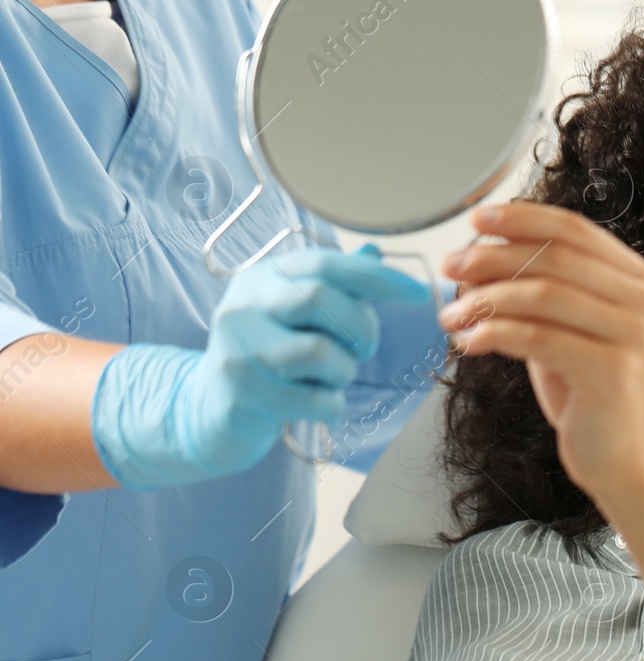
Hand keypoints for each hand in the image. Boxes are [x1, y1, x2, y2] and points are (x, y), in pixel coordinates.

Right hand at [90, 245, 429, 488]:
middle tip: (362, 347)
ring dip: (344, 371)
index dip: (378, 277)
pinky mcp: (241, 391)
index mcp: (264, 275)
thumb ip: (335, 286)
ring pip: (320, 353)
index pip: (327, 263)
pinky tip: (315, 403)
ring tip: (329, 377)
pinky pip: (315, 399)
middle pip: (321, 298)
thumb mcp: (294, 312)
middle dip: (361, 328)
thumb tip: (375, 253)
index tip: (417, 293)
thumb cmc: (269, 354)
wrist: (209, 408)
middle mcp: (245, 303)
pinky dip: (330, 405)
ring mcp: (238, 347)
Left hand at [438, 201, 643, 498]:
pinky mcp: (613, 370)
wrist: (626, 463)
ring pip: (543, 294)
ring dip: (486, 300)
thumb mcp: (567, 331)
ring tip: (451, 316)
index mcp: (640, 282)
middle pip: (556, 257)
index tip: (477, 220)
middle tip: (451, 267)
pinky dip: (495, 334)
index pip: (576, 230)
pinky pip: (538, 337)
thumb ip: (537, 293)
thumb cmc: (592, 397)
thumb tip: (474, 259)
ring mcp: (635, 334)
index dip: (522, 219)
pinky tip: (469, 342)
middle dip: (493, 257)